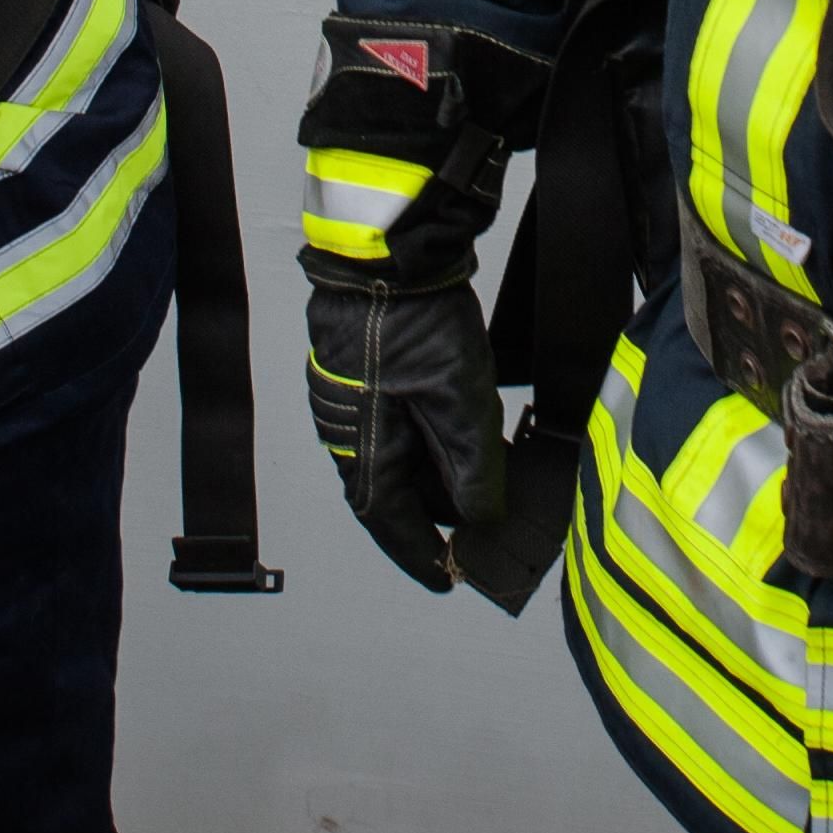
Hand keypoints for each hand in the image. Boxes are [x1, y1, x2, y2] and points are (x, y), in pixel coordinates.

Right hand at [305, 275, 508, 592]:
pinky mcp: (366, 372)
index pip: (392, 525)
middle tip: (481, 524)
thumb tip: (481, 516)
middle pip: (395, 491)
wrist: (387, 254)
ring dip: (436, 471)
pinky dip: (429, 437)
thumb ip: (473, 468)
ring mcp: (354, 400)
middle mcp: (349, 433)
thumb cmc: (414, 323)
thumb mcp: (460, 402)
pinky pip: (397, 423)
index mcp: (365, 452)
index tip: (448, 577)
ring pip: (398, 455)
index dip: (422, 555)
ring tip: (482, 477)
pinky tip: (461, 429)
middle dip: (439, 511)